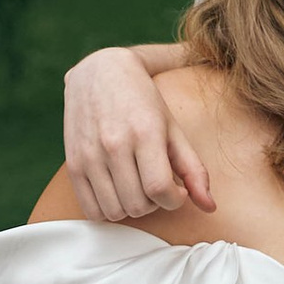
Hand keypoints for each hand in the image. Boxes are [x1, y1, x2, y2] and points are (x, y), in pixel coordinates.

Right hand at [65, 48, 213, 223]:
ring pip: (115, 211)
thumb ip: (193, 169)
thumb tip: (210, 207)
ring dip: (131, 208)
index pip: (160, 189)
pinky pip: (91, 210)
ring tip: (136, 187)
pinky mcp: (73, 162)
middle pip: (138, 205)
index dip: (175, 200)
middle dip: (154, 203)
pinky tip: (117, 192)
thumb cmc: (142, 100)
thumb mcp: (173, 129)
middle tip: (156, 185)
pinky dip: (108, 211)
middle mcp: (114, 144)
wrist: (99, 71)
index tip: (177, 191)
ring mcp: (90, 154)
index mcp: (145, 132)